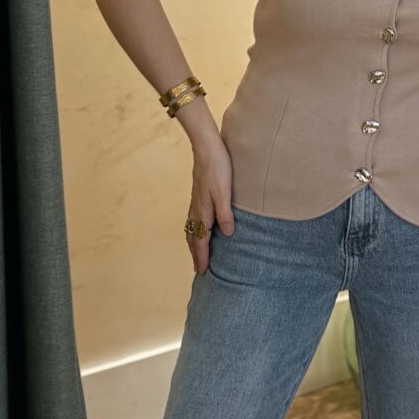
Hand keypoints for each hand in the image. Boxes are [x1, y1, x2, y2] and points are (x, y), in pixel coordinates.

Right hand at [186, 136, 235, 274]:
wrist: (206, 147)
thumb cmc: (218, 168)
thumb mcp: (225, 191)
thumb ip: (225, 213)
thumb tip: (227, 234)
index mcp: (203, 211)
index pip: (201, 240)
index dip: (202, 256)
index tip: (202, 271)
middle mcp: (196, 208)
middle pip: (193, 237)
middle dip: (195, 254)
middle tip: (198, 269)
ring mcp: (195, 201)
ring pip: (191, 228)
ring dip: (193, 243)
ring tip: (196, 253)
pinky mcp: (197, 194)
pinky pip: (192, 218)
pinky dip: (193, 230)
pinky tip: (198, 227)